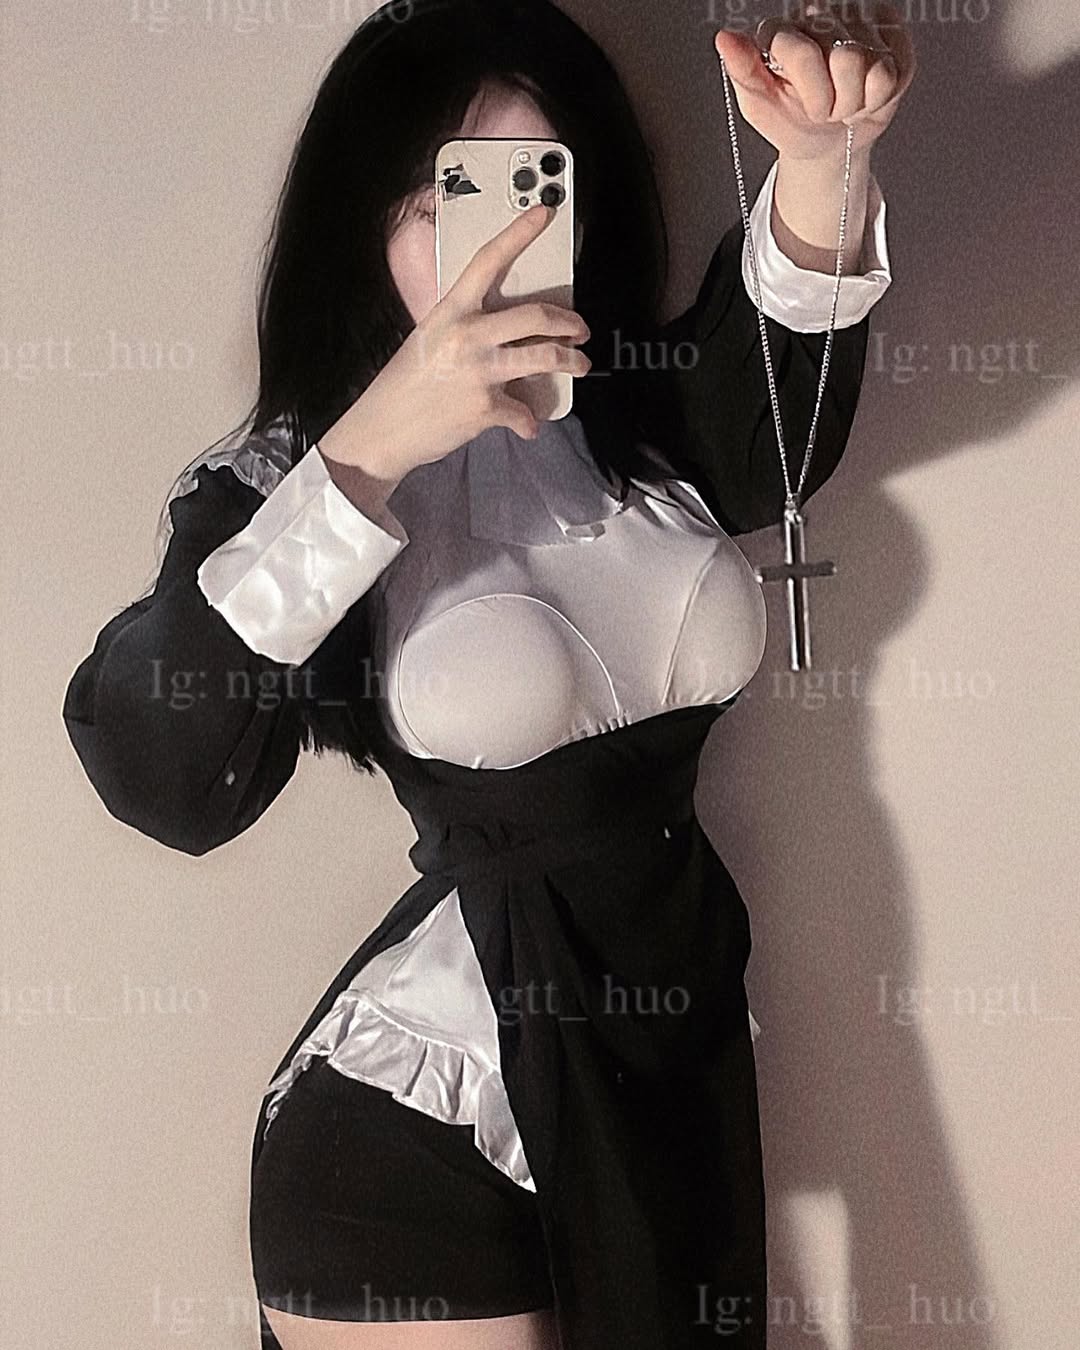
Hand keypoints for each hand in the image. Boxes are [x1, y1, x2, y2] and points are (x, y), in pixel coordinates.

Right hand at [320, 204, 590, 485]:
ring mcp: (478, 371)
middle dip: (569, 322)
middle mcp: (467, 335)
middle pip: (536, 314)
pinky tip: (527, 424)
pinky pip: (524, 412)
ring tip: (579, 365)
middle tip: (580, 330)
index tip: (543, 212)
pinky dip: (529, 421)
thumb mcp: (430, 340)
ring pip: (544, 356)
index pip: (488, 261)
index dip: (518, 233)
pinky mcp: (485, 407)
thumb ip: (466, 329)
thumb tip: (506, 334)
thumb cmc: (404, 386)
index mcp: (451, 311)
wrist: (382, 430)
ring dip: (572, 362)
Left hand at [713, 1, 915, 161]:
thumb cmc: (791, 122)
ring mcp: (859, 21)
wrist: (828, 144)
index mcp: (782, 30)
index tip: (806, 106)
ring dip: (857, 100)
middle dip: (835, 101)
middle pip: (844, 59)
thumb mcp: (759, 107)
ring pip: (872, 66)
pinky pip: (894, 72)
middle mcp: (821, 14)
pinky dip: (879, 97)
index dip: (813, 93)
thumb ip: (743, 71)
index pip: (803, 52)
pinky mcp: (892, 34)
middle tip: (826, 108)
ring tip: (845, 102)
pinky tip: (866, 95)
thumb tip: (724, 37)